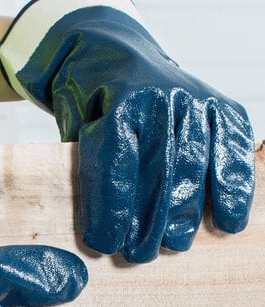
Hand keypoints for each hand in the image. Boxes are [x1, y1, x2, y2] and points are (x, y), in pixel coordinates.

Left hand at [0, 0, 254, 262]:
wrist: (112, 52)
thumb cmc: (87, 101)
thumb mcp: (75, 129)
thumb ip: (88, 165)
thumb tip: (103, 225)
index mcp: (117, 103)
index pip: (116, 165)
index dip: (111, 210)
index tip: (104, 244)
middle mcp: (160, 97)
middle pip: (159, 171)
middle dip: (150, 221)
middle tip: (140, 254)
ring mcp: (194, 98)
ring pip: (195, 165)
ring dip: (188, 213)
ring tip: (175, 245)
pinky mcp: (219, 105)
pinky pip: (231, 149)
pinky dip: (233, 187)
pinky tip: (229, 221)